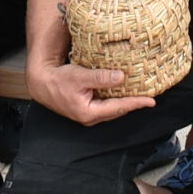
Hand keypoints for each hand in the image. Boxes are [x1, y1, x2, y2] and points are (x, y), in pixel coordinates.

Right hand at [30, 59, 152, 125]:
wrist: (42, 83)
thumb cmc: (58, 80)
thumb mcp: (80, 76)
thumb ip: (100, 78)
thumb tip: (121, 77)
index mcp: (89, 113)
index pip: (118, 108)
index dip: (135, 103)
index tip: (151, 101)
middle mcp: (90, 117)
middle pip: (117, 111)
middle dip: (133, 104)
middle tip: (150, 97)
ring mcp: (88, 114)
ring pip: (112, 109)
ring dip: (125, 102)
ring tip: (140, 94)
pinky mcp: (86, 108)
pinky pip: (106, 104)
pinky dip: (116, 99)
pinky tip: (122, 91)